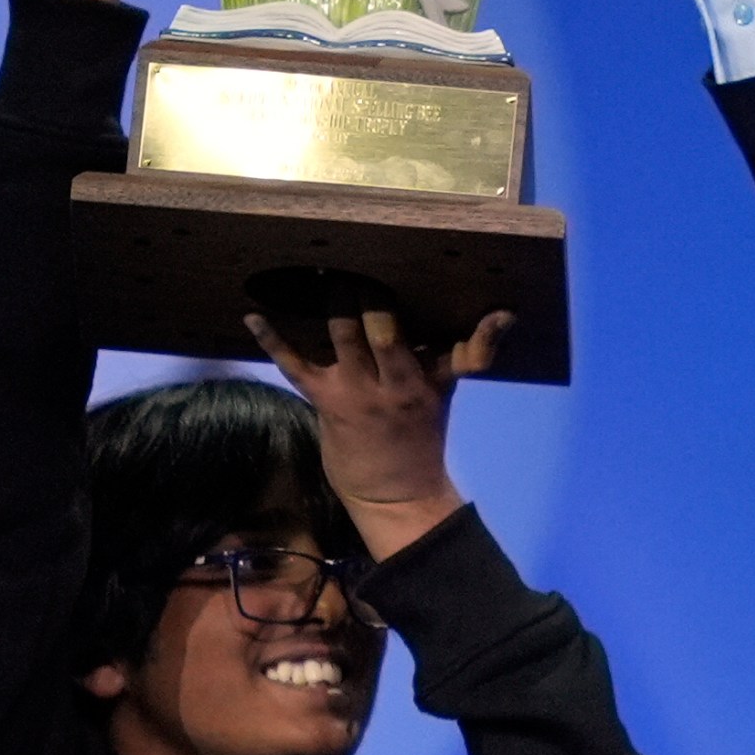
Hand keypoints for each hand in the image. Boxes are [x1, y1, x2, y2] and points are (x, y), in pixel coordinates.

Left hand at [245, 287, 512, 559]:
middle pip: (383, 331)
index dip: (454, 319)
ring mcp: (358, 392)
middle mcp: (395, 382)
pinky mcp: (327, 401)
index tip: (431, 274)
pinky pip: (295, 366)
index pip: (453, 346)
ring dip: (332, 303)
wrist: (396, 496)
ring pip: (343, 337)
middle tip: (357, 258)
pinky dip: (274, 339)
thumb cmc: (421, 436)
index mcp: (429, 380)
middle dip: (370, 296)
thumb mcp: (444, 393)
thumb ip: (463, 353)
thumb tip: (502, 314)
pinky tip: (252, 317)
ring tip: (320, 269)